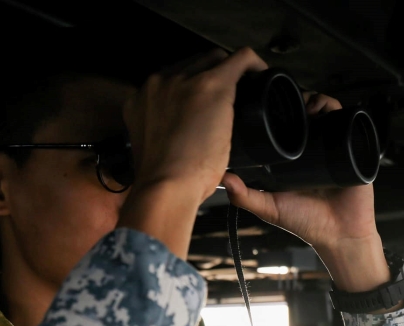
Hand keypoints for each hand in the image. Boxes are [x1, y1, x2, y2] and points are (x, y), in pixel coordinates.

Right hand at [118, 47, 268, 258]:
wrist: (165, 187)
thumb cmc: (161, 183)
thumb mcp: (152, 150)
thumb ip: (162, 134)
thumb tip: (181, 138)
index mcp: (141, 98)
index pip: (172, 80)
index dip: (191, 89)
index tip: (204, 105)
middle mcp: (159, 82)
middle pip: (193, 65)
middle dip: (210, 78)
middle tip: (227, 101)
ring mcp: (184, 81)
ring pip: (215, 59)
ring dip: (229, 74)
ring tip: (244, 92)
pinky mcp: (212, 84)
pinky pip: (240, 60)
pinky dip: (253, 66)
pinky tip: (262, 77)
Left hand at [221, 93, 388, 293]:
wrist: (341, 234)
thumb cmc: (306, 223)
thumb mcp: (269, 208)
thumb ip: (244, 196)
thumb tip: (223, 178)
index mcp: (292, 160)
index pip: (284, 126)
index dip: (277, 112)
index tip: (269, 106)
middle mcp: (312, 150)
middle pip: (305, 113)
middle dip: (299, 101)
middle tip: (292, 105)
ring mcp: (332, 147)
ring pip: (325, 112)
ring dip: (317, 101)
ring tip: (310, 107)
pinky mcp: (352, 149)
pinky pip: (348, 122)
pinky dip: (338, 110)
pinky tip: (328, 111)